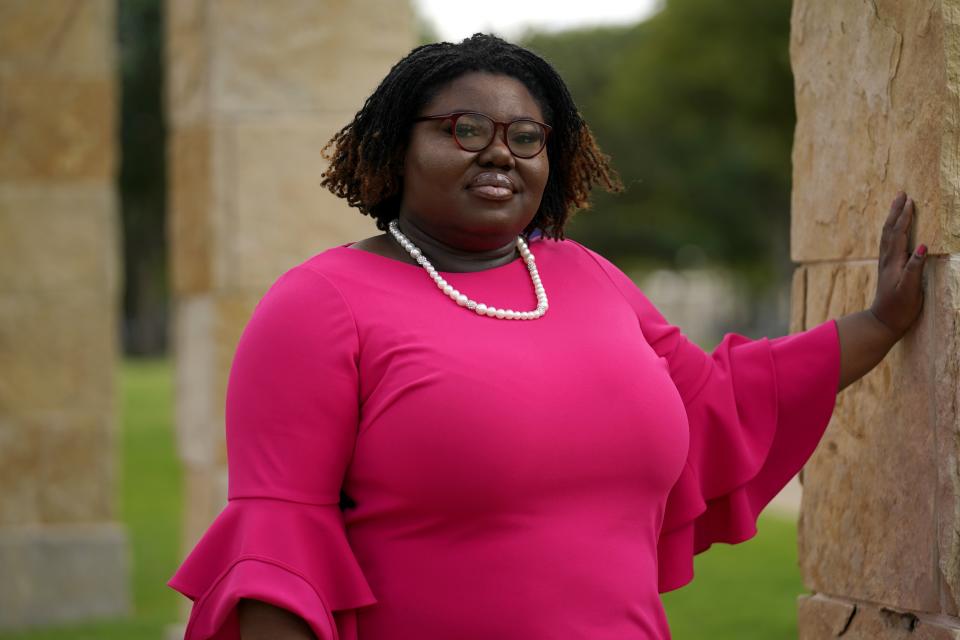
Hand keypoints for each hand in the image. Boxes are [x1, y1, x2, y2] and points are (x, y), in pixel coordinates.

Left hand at [869, 191, 926, 339]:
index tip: (910, 200)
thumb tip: (922, 245)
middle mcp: (887, 260)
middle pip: (889, 230)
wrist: (883, 322)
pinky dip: (892, 231)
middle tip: (901, 194)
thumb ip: (915, 267)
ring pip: (887, 236)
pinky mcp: (888, 270)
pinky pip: (888, 244)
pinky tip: (894, 230)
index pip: (898, 234)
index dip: (904, 217)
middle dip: (896, 211)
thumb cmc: (899, 308)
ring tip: (897, 205)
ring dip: (892, 219)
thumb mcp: (911, 289)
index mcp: (894, 262)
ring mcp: (886, 264)